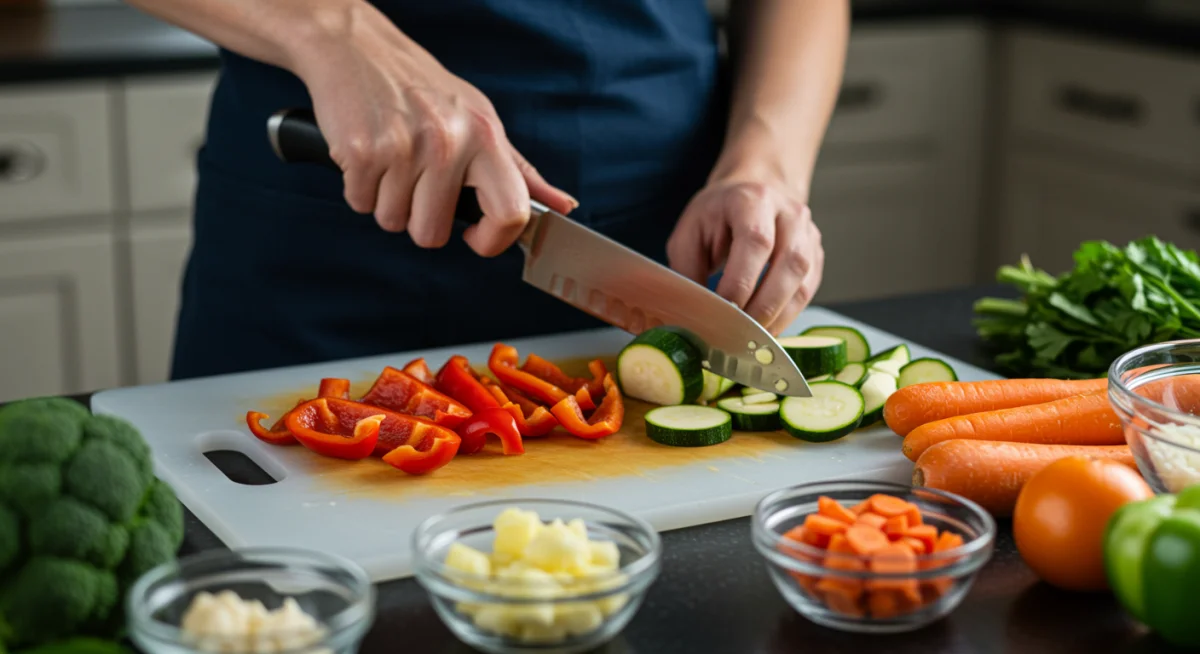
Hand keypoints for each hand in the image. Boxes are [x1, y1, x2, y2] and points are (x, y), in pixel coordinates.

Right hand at [291, 4, 575, 255]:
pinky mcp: (361, 151)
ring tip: (391, 160)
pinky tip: (369, 154)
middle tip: (416, 181)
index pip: (511, 213)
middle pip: (432, 234)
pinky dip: (359, 187)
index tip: (475, 237)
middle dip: (419, 220)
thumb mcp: (481, 120)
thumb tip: (564, 205)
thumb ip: (520, 171)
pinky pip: (360, 204)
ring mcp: (403, 147)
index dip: (492, 241)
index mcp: (486, 136)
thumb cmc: (424, 89)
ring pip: (393, 221)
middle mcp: (449, 141)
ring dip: (387, 200)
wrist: (358, 48)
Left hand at [667, 174, 823, 334]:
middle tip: (740, 332)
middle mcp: (789, 213)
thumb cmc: (717, 215)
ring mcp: (808, 233)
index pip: (756, 243)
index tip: (722, 310)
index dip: (741, 282)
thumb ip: (688, 270)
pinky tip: (768, 327)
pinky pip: (809, 289)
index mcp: (752, 200)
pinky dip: (790, 313)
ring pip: (805, 281)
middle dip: (764, 306)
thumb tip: (693, 312)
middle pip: (789, 264)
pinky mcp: (816, 253)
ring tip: (754, 336)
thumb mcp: (689, 233)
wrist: (753, 190)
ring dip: (780, 315)